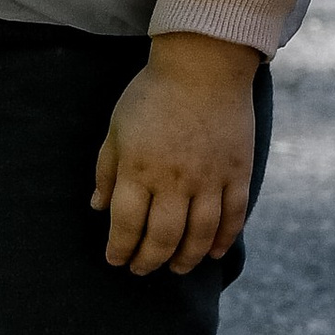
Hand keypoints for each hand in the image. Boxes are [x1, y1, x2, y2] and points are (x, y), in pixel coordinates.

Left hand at [93, 31, 262, 275]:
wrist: (204, 64)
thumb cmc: (153, 93)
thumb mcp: (118, 127)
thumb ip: (107, 169)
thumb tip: (97, 207)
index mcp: (139, 168)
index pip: (126, 224)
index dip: (120, 249)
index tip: (116, 259)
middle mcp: (174, 180)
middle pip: (162, 238)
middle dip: (149, 261)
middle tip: (142, 269)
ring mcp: (210, 178)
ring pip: (199, 235)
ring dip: (186, 259)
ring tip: (176, 268)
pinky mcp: (237, 172)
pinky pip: (233, 217)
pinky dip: (223, 240)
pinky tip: (213, 252)